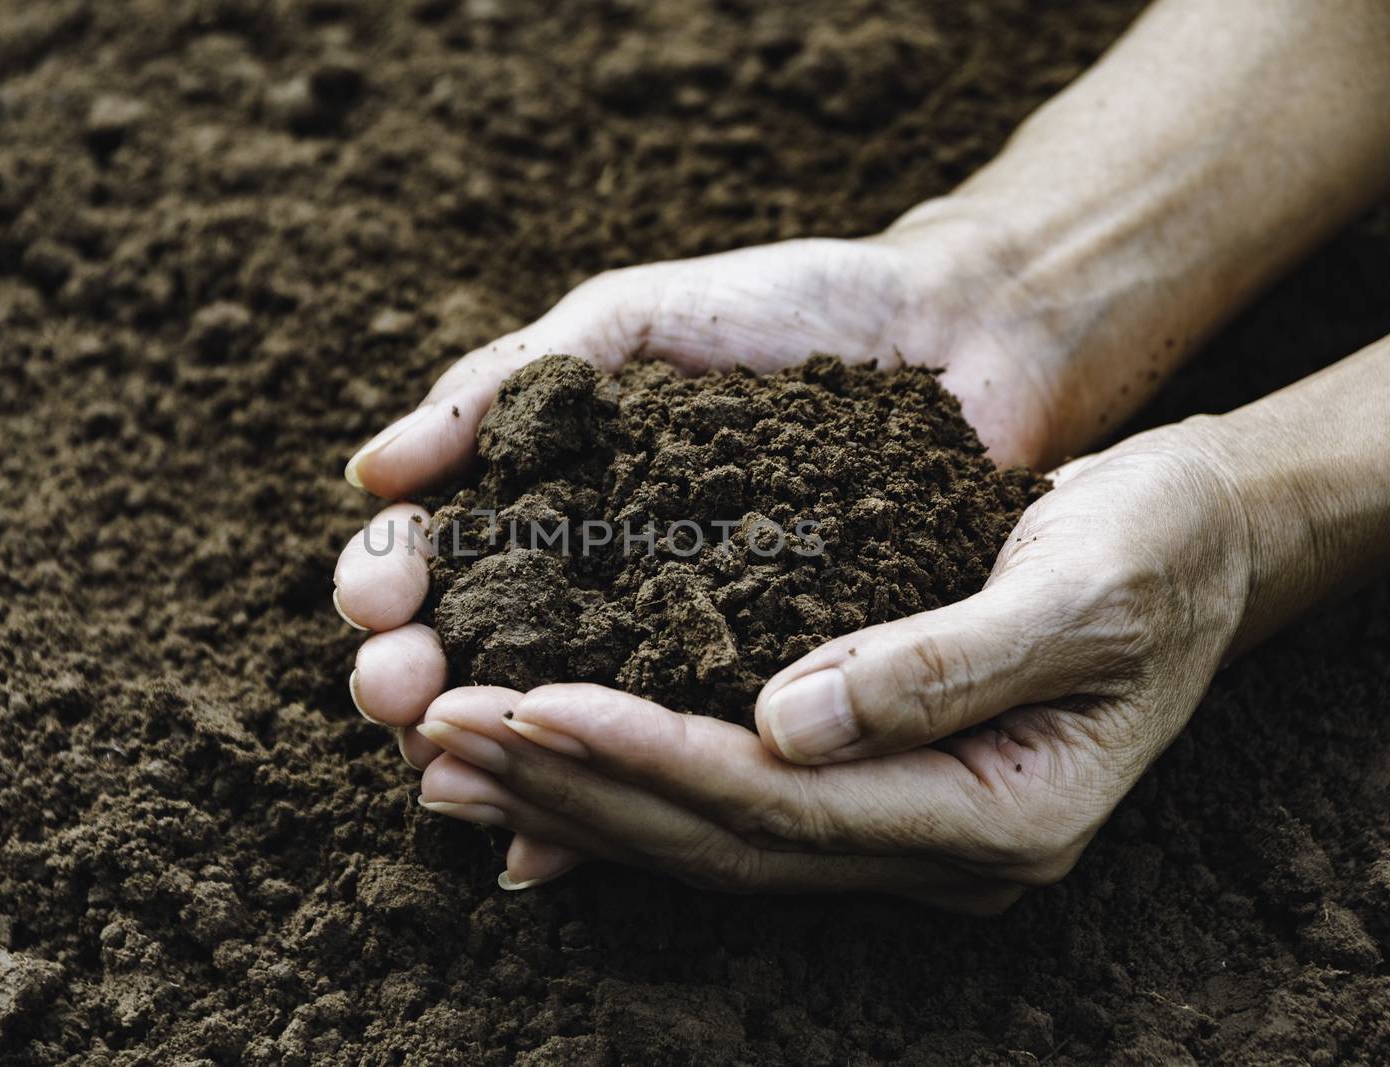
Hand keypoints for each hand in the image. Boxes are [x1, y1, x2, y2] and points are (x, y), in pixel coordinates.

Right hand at [336, 223, 1083, 774]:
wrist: (949, 335)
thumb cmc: (784, 307)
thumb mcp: (630, 321)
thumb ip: (507, 383)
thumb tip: (371, 472)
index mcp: (544, 493)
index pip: (430, 553)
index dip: (387, 581)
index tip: (377, 601)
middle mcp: (590, 580)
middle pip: (469, 651)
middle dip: (413, 677)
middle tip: (398, 695)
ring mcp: (666, 641)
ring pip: (551, 721)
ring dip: (486, 755)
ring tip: (446, 774)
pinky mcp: (750, 689)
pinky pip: (665, 759)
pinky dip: (602, 807)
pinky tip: (545, 851)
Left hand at [410, 418, 1254, 907]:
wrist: (1195, 542)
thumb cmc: (1155, 546)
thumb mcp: (1081, 586)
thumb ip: (941, 664)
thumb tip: (783, 722)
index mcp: (996, 812)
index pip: (779, 802)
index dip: (643, 755)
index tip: (524, 702)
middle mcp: (938, 845)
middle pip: (718, 835)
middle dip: (570, 786)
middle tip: (434, 734)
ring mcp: (901, 828)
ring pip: (705, 832)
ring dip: (570, 795)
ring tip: (446, 755)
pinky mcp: (865, 785)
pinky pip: (722, 804)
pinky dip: (621, 782)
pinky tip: (535, 761)